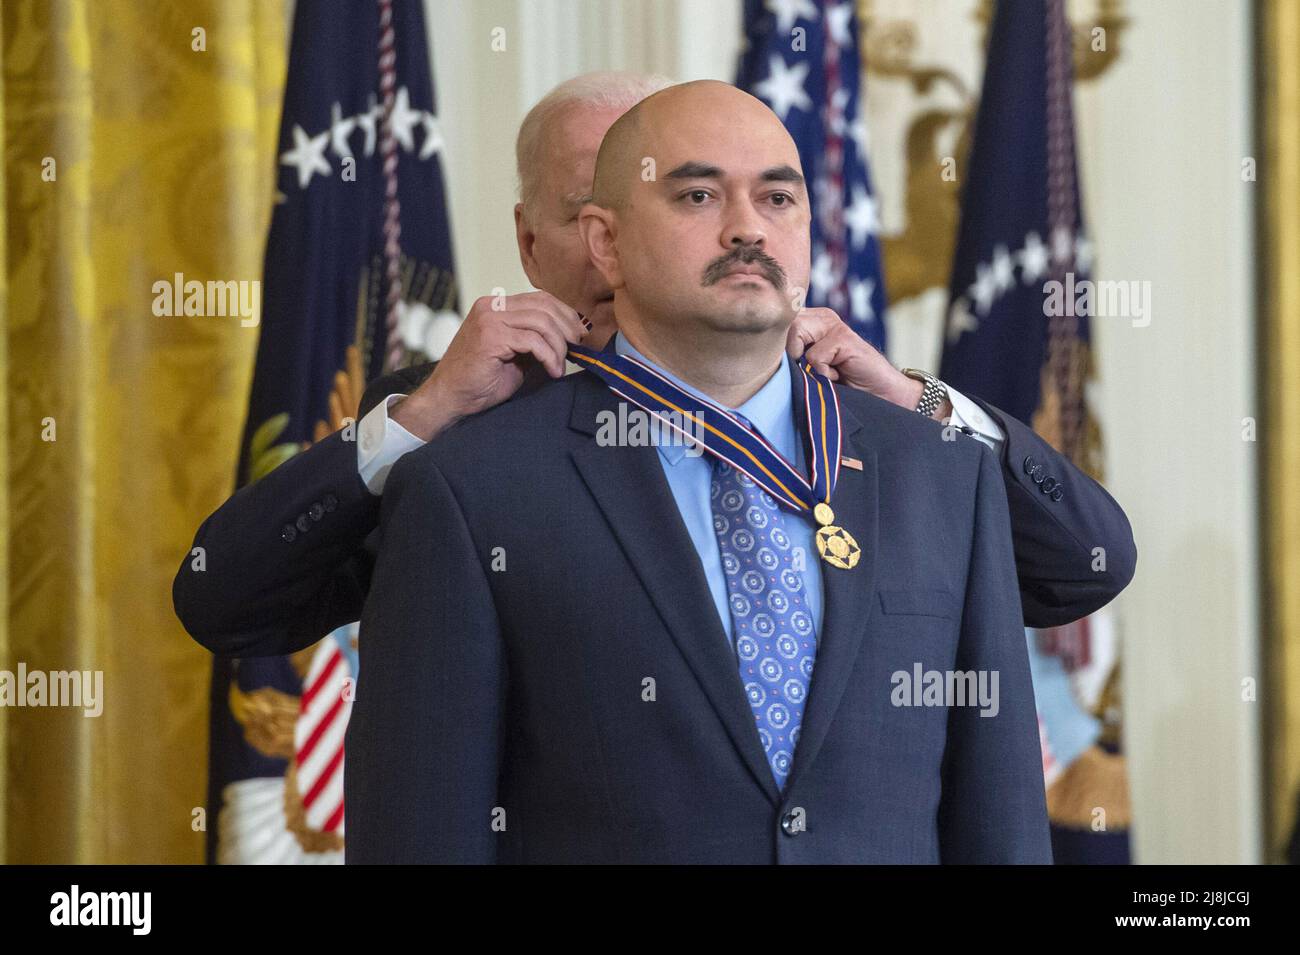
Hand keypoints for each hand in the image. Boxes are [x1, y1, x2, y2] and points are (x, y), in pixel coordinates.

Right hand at [393, 291, 587, 440]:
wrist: (450, 397)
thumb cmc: (481, 379)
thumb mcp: (514, 353)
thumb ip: (535, 339)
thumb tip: (569, 336)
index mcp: (496, 305)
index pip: (540, 298)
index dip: (565, 314)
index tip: (579, 333)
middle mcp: (491, 306)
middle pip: (545, 306)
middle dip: (567, 328)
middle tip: (577, 348)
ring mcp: (489, 319)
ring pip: (542, 322)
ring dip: (558, 346)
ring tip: (560, 366)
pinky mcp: (491, 337)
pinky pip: (533, 341)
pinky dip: (549, 357)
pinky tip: (552, 371)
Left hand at [786, 307, 948, 419]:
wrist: (882, 396)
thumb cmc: (841, 387)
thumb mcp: (809, 371)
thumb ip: (790, 358)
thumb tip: (763, 357)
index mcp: (808, 322)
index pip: (776, 324)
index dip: (775, 347)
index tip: (791, 366)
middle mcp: (820, 318)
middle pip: (782, 326)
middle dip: (789, 355)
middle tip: (810, 372)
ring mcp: (833, 324)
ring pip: (795, 334)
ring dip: (807, 364)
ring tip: (825, 374)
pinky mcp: (843, 336)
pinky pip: (814, 356)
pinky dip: (822, 374)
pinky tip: (839, 377)